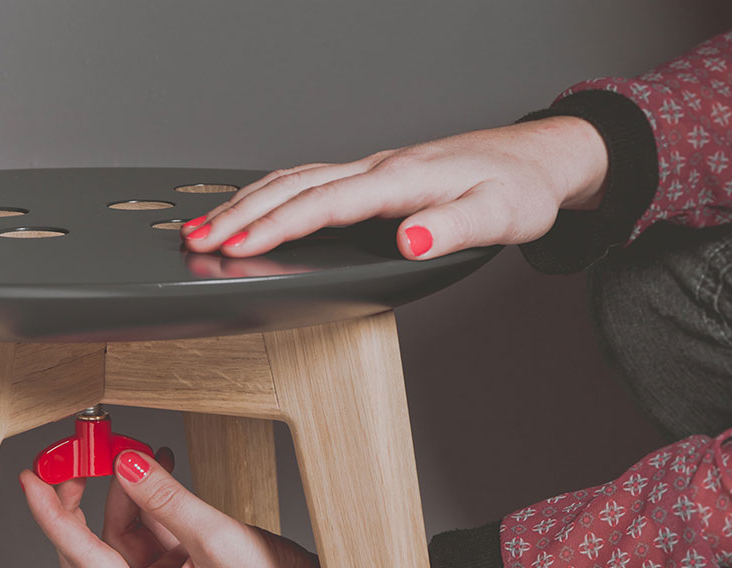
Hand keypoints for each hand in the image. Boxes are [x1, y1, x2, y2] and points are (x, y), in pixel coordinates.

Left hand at [19, 448, 337, 567]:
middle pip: (91, 546)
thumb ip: (166, 499)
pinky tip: (161, 471)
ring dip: (129, 491)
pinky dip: (152, 498)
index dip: (50, 514)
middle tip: (83, 459)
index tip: (30, 480)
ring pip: (123, 531)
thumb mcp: (217, 537)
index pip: (81, 554)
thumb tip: (125, 465)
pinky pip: (151, 529)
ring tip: (146, 457)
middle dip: (84, 500)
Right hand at [180, 116, 607, 259]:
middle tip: (196, 238)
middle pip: (295, 186)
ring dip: (247, 200)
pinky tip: (252, 204)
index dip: (276, 225)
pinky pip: (308, 179)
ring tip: (204, 225)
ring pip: (295, 179)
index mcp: (400, 180)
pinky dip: (271, 192)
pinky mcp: (372, 176)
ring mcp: (371, 170)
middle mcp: (378, 169)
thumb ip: (453, 229)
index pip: (324, 204)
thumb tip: (410, 241)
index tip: (236, 243)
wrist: (535, 160)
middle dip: (240, 212)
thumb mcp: (498, 216)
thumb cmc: (517, 190)